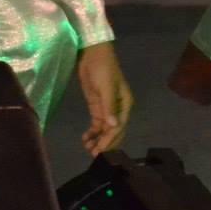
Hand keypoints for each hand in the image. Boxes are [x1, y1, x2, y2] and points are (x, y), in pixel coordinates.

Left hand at [77, 42, 132, 156]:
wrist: (92, 54)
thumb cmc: (103, 68)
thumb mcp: (107, 87)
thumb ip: (109, 107)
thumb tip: (113, 126)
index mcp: (125, 105)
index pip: (119, 127)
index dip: (110, 140)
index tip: (101, 152)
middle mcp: (118, 109)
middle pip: (113, 132)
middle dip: (105, 143)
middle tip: (94, 155)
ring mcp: (107, 109)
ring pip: (104, 130)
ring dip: (98, 140)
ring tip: (88, 149)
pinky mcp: (97, 107)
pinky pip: (96, 124)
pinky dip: (92, 133)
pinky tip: (85, 139)